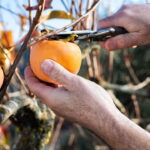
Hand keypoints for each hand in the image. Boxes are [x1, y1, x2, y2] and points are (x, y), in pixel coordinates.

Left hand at [25, 59, 149, 149]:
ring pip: (50, 91)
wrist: (105, 119)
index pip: (33, 86)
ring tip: (52, 70)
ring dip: (48, 80)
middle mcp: (54, 104)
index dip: (29, 75)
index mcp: (52, 99)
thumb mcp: (74, 83)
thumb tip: (43, 63)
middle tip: (40, 65)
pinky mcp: (70, 106)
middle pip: (41, 89)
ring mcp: (62, 106)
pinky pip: (59, 93)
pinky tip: (66, 79)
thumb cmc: (91, 101)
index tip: (29, 65)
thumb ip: (58, 73)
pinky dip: (58, 84)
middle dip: (38, 76)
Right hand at [99, 4, 149, 49]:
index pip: (100, 24)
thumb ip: (120, 42)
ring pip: (114, 23)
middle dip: (112, 35)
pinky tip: (133, 31)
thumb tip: (105, 45)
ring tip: (131, 37)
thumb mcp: (137, 39)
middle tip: (123, 42)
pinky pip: (121, 19)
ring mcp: (127, 8)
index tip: (105, 42)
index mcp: (121, 17)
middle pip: (107, 25)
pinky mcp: (130, 9)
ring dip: (118, 32)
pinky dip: (123, 27)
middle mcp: (122, 10)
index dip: (100, 35)